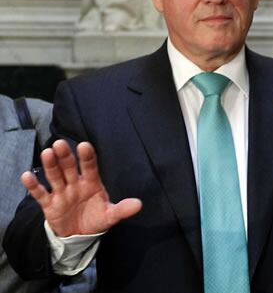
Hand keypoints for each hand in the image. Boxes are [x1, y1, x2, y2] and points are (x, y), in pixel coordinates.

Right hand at [20, 139, 141, 236]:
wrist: (79, 235)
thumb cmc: (96, 218)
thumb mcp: (110, 215)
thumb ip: (122, 209)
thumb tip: (139, 204)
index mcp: (92, 183)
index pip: (90, 167)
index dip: (87, 157)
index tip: (84, 146)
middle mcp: (75, 184)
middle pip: (69, 168)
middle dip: (65, 156)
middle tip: (60, 144)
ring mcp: (61, 193)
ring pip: (55, 176)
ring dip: (51, 165)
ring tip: (47, 153)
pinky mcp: (49, 204)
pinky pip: (40, 193)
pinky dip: (34, 185)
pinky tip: (27, 175)